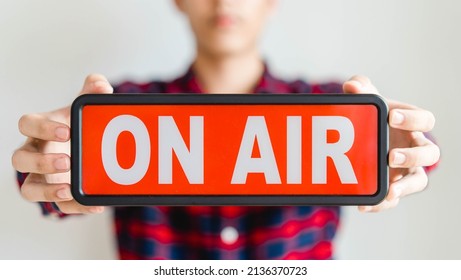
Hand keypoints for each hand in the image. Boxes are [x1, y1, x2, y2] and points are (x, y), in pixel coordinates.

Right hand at [12, 74, 112, 213]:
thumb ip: (92, 91)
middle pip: (20, 159)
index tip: (66, 130)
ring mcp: (42, 177)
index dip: (42, 127)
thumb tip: (101, 85)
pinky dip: (74, 207)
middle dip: (40, 162)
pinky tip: (94, 205)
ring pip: (29, 189)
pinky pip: (58, 207)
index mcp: (40, 129)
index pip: (27, 124)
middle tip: (67, 161)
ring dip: (47, 191)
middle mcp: (35, 153)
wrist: (83, 147)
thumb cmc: (77, 125)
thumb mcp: (84, 107)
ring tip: (68, 189)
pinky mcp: (56, 194)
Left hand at [343, 75, 439, 211]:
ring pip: (418, 180)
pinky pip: (393, 199)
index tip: (390, 117)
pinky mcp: (392, 185)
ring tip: (390, 190)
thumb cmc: (368, 115)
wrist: (356, 137)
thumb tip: (351, 86)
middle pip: (430, 154)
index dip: (412, 118)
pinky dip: (382, 203)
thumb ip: (359, 88)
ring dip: (406, 186)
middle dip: (413, 155)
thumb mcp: (362, 99)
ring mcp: (405, 169)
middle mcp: (414, 147)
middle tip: (391, 155)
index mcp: (411, 124)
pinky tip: (364, 205)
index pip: (425, 119)